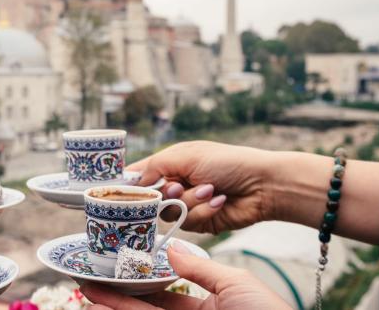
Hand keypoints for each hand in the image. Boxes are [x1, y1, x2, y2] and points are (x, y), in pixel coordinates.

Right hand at [81, 241, 290, 309]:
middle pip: (147, 304)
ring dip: (114, 305)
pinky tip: (105, 307)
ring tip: (87, 291)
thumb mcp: (234, 282)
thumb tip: (169, 247)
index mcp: (210, 303)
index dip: (143, 278)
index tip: (120, 263)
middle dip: (118, 293)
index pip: (168, 288)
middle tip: (91, 278)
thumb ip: (198, 267)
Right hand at [129, 140, 378, 244]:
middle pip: (149, 198)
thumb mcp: (186, 155)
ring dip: (191, 201)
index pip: (139, 174)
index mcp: (170, 163)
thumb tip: (131, 180)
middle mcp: (175, 183)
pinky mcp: (200, 221)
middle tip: (179, 187)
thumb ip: (155, 166)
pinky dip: (203, 211)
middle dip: (167, 193)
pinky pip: (188, 222)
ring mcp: (186, 203)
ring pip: (168, 213)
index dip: (128, 184)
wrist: (262, 185)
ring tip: (211, 190)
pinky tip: (219, 201)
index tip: (116, 192)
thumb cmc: (227, 162)